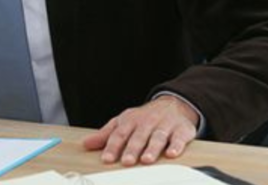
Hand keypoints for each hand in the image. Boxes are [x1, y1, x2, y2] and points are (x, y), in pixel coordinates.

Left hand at [83, 95, 198, 165]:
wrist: (172, 104)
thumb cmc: (144, 118)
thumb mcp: (123, 122)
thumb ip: (105, 135)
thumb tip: (86, 144)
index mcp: (130, 121)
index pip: (119, 134)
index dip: (112, 147)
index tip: (106, 159)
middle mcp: (147, 122)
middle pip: (138, 137)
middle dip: (132, 149)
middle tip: (127, 161)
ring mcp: (165, 125)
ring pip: (158, 137)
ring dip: (152, 149)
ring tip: (146, 160)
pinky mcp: (181, 130)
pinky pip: (179, 138)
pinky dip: (176, 146)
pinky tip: (172, 154)